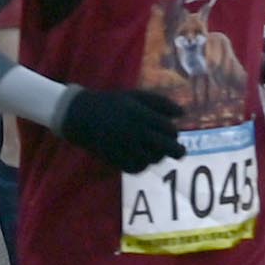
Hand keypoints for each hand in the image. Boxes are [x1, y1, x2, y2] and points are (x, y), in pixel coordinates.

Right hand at [53, 83, 182, 175]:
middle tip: (181, 152)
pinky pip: (136, 168)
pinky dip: (143, 165)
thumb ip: (160, 103)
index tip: (173, 133)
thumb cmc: (113, 103)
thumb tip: (182, 113)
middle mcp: (136, 133)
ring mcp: (126, 148)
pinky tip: (142, 158)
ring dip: (158, 156)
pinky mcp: (116, 159)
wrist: (82, 115)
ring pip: (152, 159)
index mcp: (142, 115)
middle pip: (165, 147)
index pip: (168, 129)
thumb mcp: (136, 96)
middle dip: (177, 151)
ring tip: (157, 152)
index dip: (174, 132)